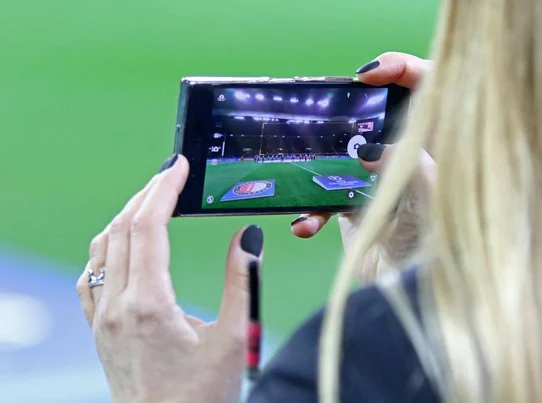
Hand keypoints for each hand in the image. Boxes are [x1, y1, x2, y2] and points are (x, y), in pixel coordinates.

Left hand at [76, 154, 263, 402]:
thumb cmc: (201, 396)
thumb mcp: (232, 338)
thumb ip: (242, 281)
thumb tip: (248, 236)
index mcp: (149, 303)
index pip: (149, 227)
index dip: (164, 189)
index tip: (178, 166)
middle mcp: (116, 306)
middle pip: (123, 229)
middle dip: (147, 193)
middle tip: (170, 174)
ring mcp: (101, 318)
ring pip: (102, 248)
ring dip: (125, 216)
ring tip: (151, 200)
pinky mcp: (98, 330)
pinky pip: (92, 276)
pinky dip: (107, 247)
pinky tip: (120, 246)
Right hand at [290, 52, 433, 280]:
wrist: (401, 304)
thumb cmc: (430, 259)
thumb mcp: (428, 210)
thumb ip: (412, 171)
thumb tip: (374, 146)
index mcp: (435, 150)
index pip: (430, 91)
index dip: (403, 70)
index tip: (369, 76)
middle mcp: (405, 158)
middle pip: (378, 114)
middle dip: (350, 112)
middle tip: (328, 115)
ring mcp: (376, 179)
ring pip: (344, 151)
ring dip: (319, 163)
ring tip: (306, 173)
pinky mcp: (352, 203)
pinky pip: (324, 192)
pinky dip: (310, 208)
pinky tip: (305, 225)